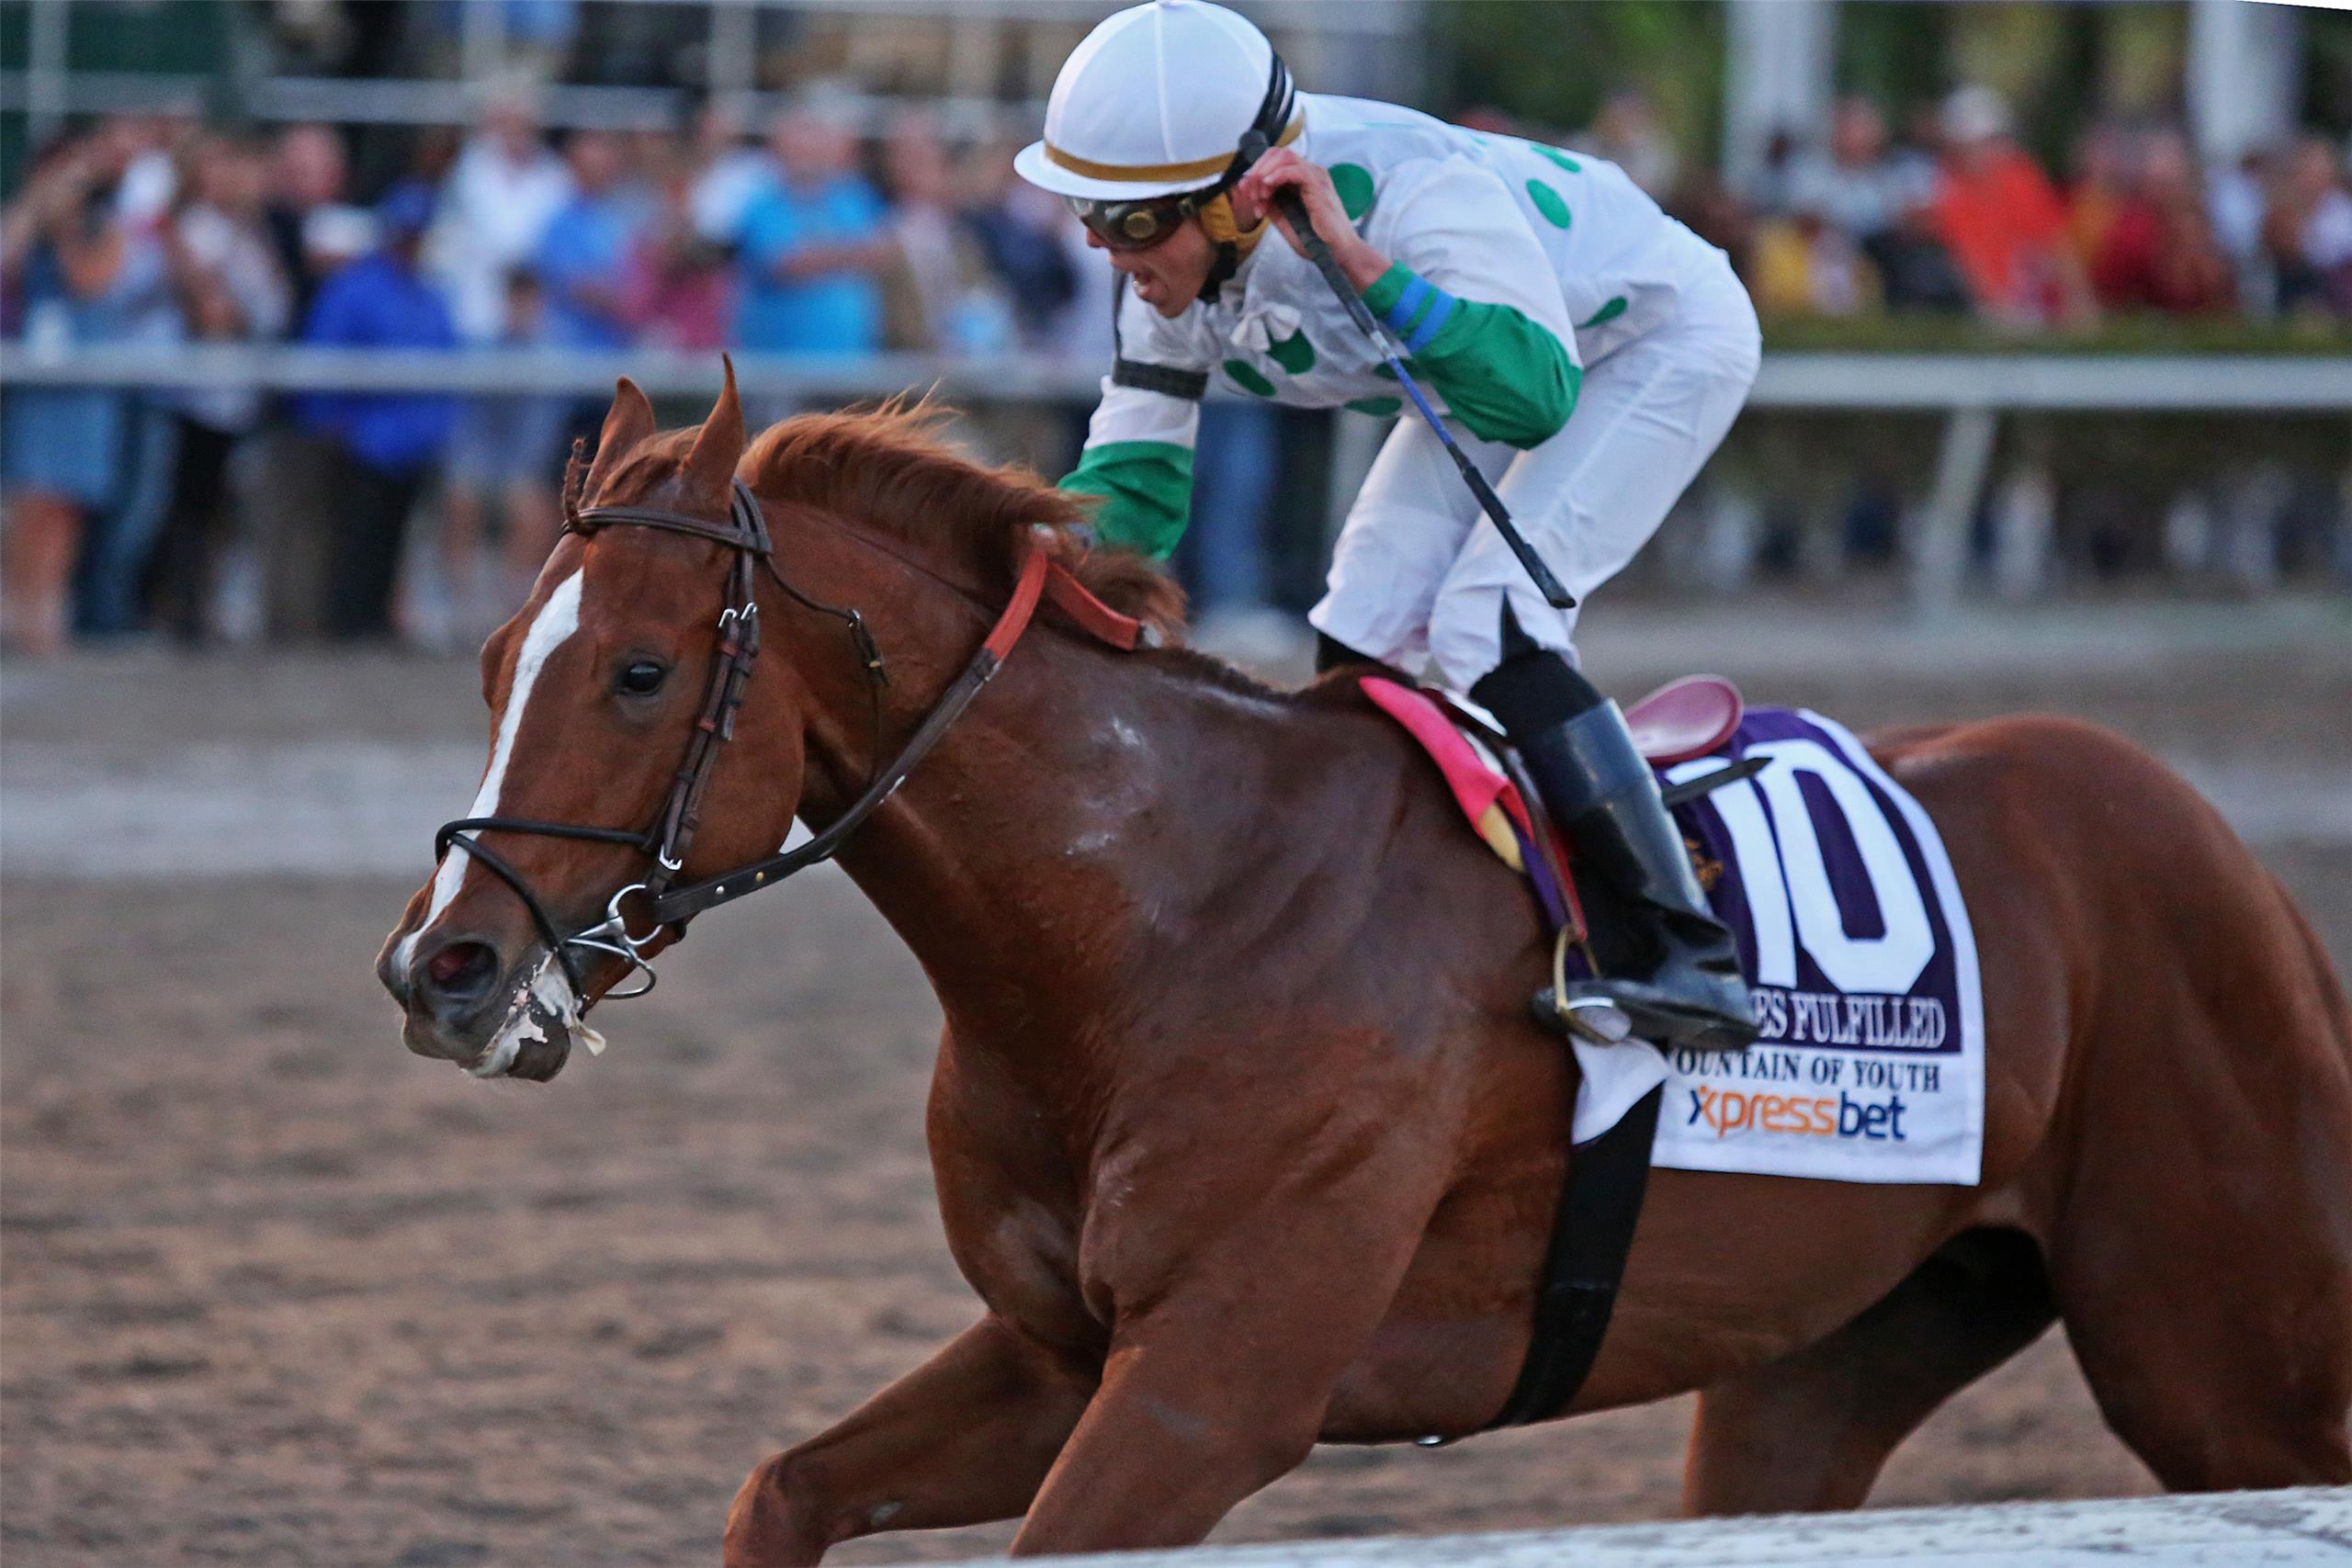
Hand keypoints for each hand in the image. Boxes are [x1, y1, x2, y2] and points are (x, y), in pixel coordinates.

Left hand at [1232, 146, 1387, 290]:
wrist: (1336, 252)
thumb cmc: (1314, 238)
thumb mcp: (1283, 218)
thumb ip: (1269, 203)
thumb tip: (1249, 190)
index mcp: (1302, 178)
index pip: (1274, 160)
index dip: (1256, 172)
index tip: (1246, 193)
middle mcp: (1310, 172)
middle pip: (1277, 154)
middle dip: (1257, 171)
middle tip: (1250, 195)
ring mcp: (1316, 176)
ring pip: (1284, 157)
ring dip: (1265, 174)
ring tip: (1260, 196)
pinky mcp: (1318, 184)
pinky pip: (1294, 170)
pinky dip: (1277, 176)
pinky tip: (1267, 187)